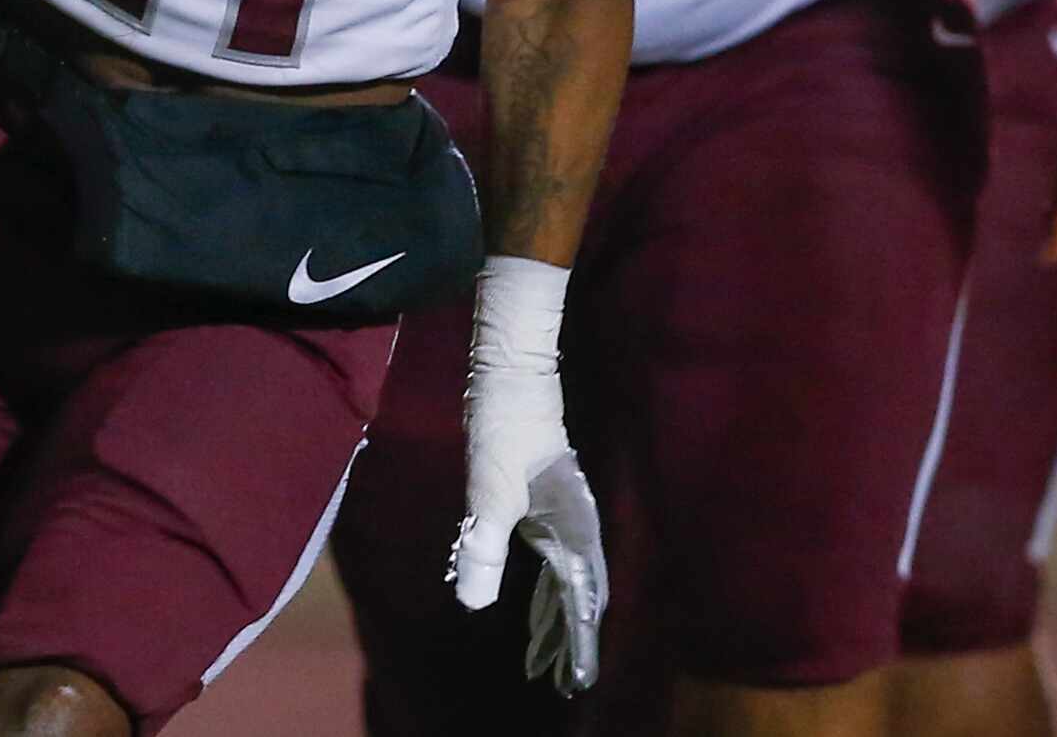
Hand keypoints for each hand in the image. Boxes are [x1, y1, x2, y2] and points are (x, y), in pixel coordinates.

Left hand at [452, 360, 605, 695]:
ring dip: (555, 621)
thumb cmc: (504, 427)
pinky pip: (548, 565)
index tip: (578, 680)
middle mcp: (575, 528)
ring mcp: (560, 518)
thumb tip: (473, 604)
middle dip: (570, 642)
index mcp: (574, 529)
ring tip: (544, 662)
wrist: (509, 374)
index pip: (584, 601)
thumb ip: (485, 544)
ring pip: (564, 584)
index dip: (581, 643)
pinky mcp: (541, 508)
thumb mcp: (490, 488)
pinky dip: (542, 594)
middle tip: (562, 683)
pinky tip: (529, 607)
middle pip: (578, 598)